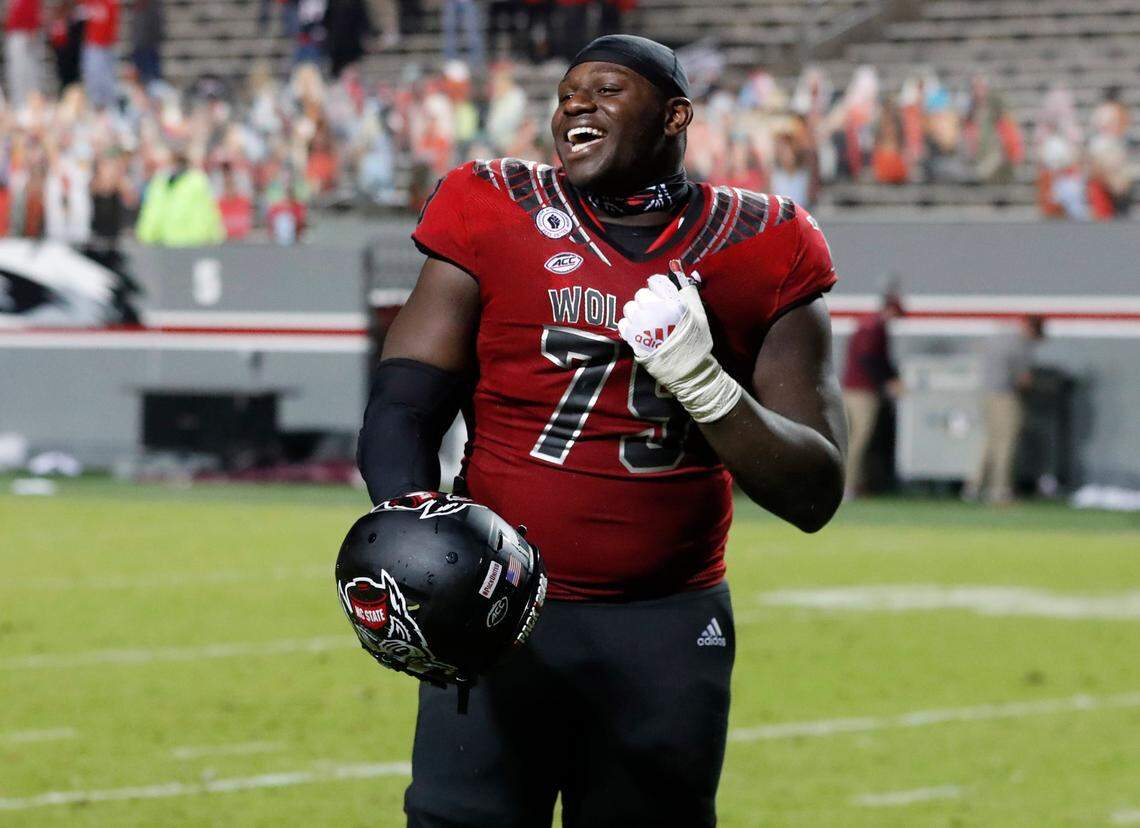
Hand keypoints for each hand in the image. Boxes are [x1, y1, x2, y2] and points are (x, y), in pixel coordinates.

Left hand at [617, 260, 741, 422]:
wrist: (688, 372)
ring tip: (646, 321)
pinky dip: (629, 325)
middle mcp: (654, 312)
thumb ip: (689, 294)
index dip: (658, 287)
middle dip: (647, 300)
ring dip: (636, 312)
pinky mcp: (633, 340)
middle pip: (641, 295)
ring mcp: (641, 326)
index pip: (655, 282)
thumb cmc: (696, 343)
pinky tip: (639, 331)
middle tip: (655, 310)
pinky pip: (623, 324)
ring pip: (630, 308)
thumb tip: (680, 277)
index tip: (661, 294)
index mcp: (671, 303)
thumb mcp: (700, 315)